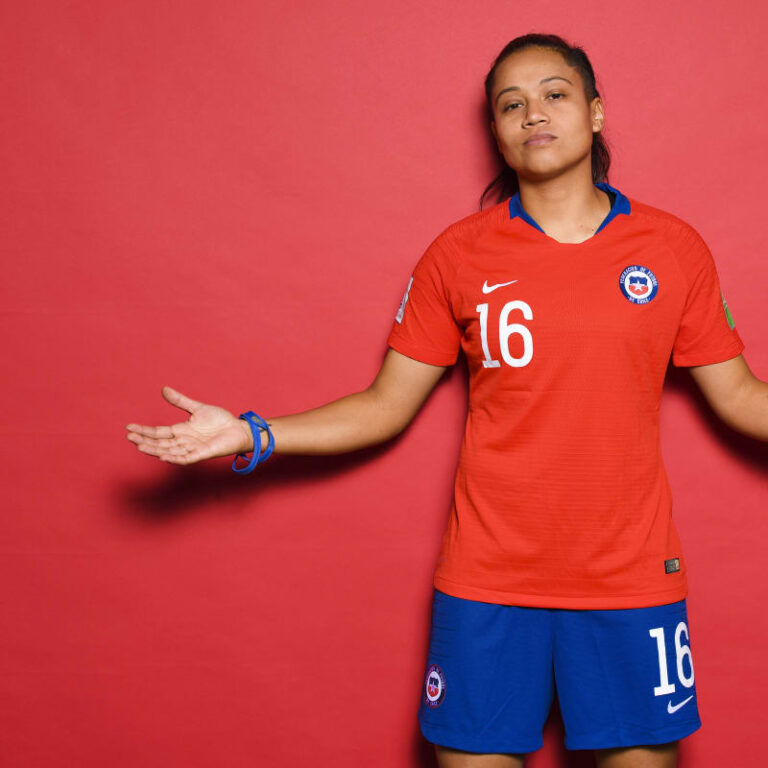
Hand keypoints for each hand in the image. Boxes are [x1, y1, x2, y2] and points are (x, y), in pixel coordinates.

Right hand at [125, 386, 252, 464]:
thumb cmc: (220, 420)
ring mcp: (192, 449)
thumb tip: (164, 389)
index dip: (144, 430)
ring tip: (139, 446)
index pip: (158, 432)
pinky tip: (163, 456)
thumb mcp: (197, 408)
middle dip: (144, 441)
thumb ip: (180, 401)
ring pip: (168, 451)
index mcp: (181, 430)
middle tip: (129, 437)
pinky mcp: (202, 454)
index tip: (128, 428)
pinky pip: (185, 459)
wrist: (237, 429)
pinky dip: (174, 458)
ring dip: (154, 450)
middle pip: (159, 443)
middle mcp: (184, 441)